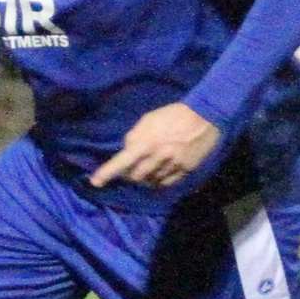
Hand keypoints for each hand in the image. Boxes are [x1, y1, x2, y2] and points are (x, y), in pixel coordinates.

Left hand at [90, 103, 219, 187]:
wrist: (204, 116)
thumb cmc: (173, 114)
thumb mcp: (149, 119)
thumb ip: (135, 136)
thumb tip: (127, 151)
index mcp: (147, 142)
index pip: (122, 161)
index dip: (107, 173)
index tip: (95, 182)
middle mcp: (158, 156)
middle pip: (136, 177)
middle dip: (130, 174)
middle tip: (131, 168)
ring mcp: (172, 165)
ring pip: (151, 181)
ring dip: (145, 177)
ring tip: (148, 167)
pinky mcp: (185, 170)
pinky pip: (166, 183)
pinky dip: (159, 181)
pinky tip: (160, 172)